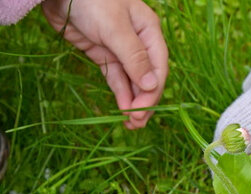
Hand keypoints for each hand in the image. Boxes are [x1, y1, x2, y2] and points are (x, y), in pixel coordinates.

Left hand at [42, 0, 168, 128]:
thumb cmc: (93, 0)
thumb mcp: (115, 28)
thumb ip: (134, 57)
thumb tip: (151, 85)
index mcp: (148, 31)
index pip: (158, 66)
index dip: (153, 91)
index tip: (143, 110)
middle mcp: (138, 41)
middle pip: (146, 77)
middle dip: (144, 100)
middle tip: (136, 123)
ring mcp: (120, 49)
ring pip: (131, 80)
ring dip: (132, 101)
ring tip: (131, 123)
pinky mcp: (102, 53)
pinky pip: (115, 77)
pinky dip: (120, 93)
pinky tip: (122, 108)